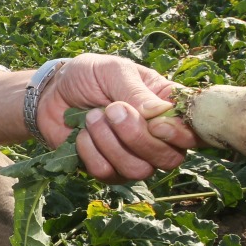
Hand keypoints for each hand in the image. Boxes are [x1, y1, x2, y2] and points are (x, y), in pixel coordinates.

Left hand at [36, 53, 198, 182]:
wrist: (51, 93)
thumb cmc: (88, 76)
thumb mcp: (112, 71)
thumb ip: (135, 90)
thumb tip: (159, 112)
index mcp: (167, 108)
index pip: (195, 133)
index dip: (180, 135)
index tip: (156, 123)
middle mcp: (156, 137)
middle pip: (169, 159)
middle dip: (137, 137)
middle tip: (112, 110)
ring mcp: (133, 156)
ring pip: (138, 170)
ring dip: (110, 143)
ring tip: (92, 117)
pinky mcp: (107, 170)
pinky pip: (108, 174)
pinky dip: (90, 152)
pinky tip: (81, 135)